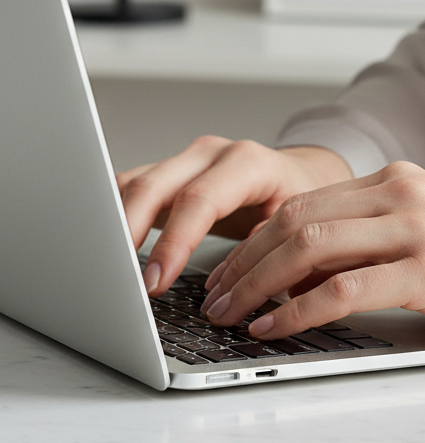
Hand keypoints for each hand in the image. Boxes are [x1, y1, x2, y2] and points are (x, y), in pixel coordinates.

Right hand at [117, 137, 353, 295]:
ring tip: (106, 268)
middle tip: (121, 280)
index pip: (200, 200)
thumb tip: (231, 287)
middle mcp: (210, 154)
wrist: (299, 174)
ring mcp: (185, 161)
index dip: (174, 242)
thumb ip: (263, 247)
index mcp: (247, 162)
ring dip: (115, 226)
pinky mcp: (168, 174)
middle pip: (154, 186)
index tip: (156, 281)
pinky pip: (131, 189)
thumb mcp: (296, 222)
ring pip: (134, 184)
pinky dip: (115, 217)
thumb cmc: (300, 198)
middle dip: (130, 233)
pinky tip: (108, 248)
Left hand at [202, 161, 424, 352]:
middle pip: (297, 220)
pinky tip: (275, 327)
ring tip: (228, 315)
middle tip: (213, 296)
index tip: (229, 269)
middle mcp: (405, 193)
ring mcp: (419, 229)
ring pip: (310, 247)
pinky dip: (299, 309)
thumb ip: (385, 236)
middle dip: (243, 261)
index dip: (256, 238)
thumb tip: (316, 273)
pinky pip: (346, 288)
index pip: (307, 202)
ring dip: (257, 284)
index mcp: (404, 180)